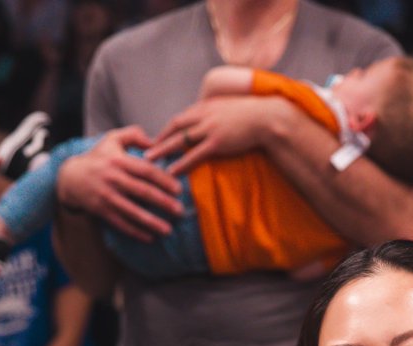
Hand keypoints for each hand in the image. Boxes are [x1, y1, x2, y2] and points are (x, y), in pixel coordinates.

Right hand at [56, 126, 184, 241]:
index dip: (163, 180)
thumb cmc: (98, 157)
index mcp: (119, 161)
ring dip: (151, 222)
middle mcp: (113, 179)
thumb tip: (156, 142)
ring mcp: (107, 196)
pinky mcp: (102, 210)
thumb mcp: (112, 139)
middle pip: (142, 192)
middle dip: (163, 202)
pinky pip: (121, 224)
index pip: (145, 170)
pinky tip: (150, 238)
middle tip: (180, 211)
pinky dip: (136, 232)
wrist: (71, 176)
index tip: (178, 189)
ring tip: (168, 230)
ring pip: (132, 212)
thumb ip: (134, 135)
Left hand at [148, 95, 291, 174]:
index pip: (181, 117)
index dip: (168, 128)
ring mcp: (209, 128)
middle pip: (175, 126)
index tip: (158, 138)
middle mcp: (204, 115)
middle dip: (159, 138)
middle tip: (146, 149)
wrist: (266, 118)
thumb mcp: (230, 109)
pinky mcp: (217, 143)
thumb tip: (213, 122)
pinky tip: (171, 171)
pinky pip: (194, 154)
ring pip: (180, 140)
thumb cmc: (253, 115)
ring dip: (163, 150)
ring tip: (150, 161)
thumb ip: (218, 114)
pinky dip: (181, 163)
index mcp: (207, 106)